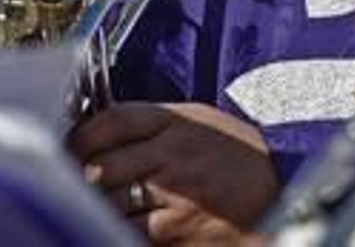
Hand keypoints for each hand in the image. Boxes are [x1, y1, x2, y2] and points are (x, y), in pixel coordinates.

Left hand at [69, 102, 279, 242]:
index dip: (81, 136)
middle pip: (101, 166)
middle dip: (79, 178)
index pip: (112, 121)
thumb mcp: (197, 122)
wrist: (285, 193)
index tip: (69, 148)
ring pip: (110, 203)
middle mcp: (173, 157)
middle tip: (70, 183)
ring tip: (90, 207)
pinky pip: (130, 233)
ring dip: (95, 208)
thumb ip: (150, 125)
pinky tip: (113, 226)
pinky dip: (116, 231)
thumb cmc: (236, 157)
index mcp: (176, 123)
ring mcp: (176, 198)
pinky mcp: (178, 233)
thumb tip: (96, 136)